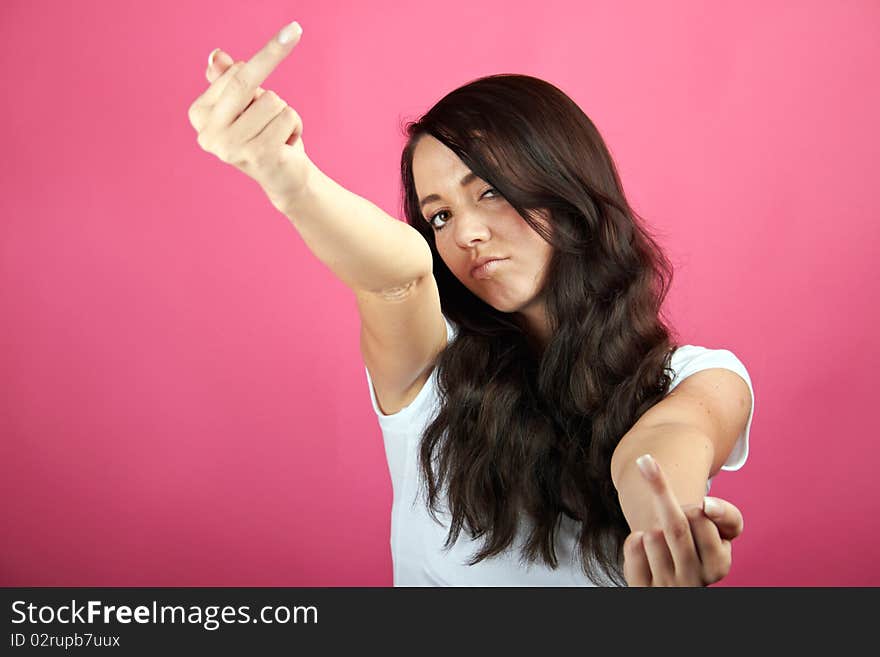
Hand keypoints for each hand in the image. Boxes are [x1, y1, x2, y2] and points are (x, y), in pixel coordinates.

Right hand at [187, 21, 311, 211]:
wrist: (283, 177)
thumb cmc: (263, 135)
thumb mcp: (246, 104)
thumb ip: (228, 79)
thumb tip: (216, 56)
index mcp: (199, 115)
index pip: (232, 73)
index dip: (258, 68)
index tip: (266, 67)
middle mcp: (209, 134)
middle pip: (245, 81)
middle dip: (274, 53)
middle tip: (295, 29)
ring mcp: (231, 147)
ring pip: (272, 100)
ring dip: (284, 113)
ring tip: (277, 134)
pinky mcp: (259, 155)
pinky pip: (288, 116)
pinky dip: (296, 125)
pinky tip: (286, 145)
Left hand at [622, 454, 743, 586]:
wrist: (670, 566)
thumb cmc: (697, 541)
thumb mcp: (722, 530)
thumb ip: (728, 515)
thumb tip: (709, 506)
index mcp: (718, 567)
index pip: (700, 516)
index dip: (691, 505)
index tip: (690, 511)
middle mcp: (694, 582)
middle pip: (676, 527)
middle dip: (665, 504)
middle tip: (665, 500)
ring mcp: (666, 586)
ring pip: (653, 536)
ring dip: (653, 528)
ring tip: (661, 539)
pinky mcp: (640, 585)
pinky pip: (634, 547)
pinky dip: (636, 538)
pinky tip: (647, 550)